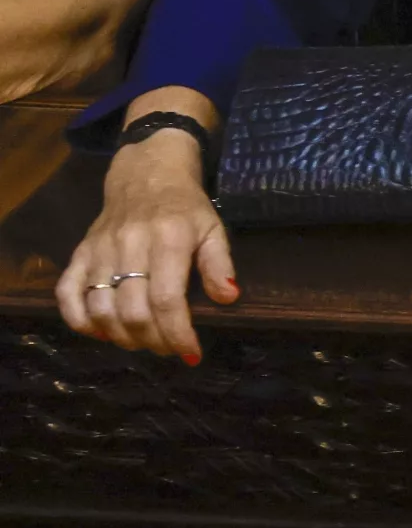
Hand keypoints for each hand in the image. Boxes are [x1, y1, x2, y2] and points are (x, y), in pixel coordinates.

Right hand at [55, 91, 236, 360]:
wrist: (146, 174)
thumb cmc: (186, 207)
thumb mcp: (213, 228)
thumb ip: (219, 263)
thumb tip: (228, 298)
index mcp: (169, 240)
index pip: (167, 299)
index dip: (177, 333)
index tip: (191, 353)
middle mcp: (130, 246)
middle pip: (132, 311)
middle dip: (152, 340)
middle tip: (168, 348)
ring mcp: (100, 251)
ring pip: (100, 308)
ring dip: (120, 336)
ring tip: (142, 341)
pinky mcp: (79, 254)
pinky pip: (67, 294)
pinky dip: (79, 321)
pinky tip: (101, 332)